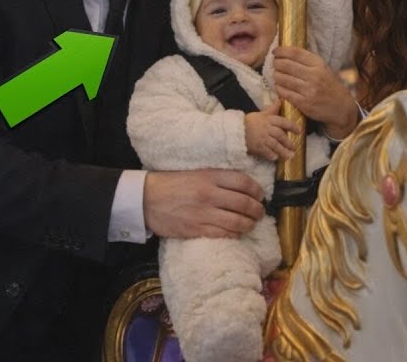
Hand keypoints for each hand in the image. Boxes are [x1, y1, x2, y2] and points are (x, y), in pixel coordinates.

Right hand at [142, 169, 263, 238]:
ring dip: (249, 224)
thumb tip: (242, 185)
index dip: (257, 190)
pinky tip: (237, 233)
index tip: (261, 195)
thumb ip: (217, 177)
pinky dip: (234, 234)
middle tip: (260, 212)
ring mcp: (203, 213)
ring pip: (237, 222)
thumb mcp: (196, 172)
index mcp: (210, 176)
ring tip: (251, 224)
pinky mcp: (196, 229)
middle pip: (244, 203)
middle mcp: (209, 194)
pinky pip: (223, 234)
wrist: (145, 199)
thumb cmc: (171, 184)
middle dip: (258, 210)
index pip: (244, 182)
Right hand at [245, 103, 300, 160]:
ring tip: (290, 156)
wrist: (236, 130)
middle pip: (280, 135)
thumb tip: (280, 100)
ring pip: (275, 145)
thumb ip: (273, 109)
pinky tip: (276, 158)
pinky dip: (271, 155)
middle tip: (294, 147)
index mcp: (269, 120)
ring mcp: (262, 138)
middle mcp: (267, 129)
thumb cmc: (250, 121)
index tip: (299, 131)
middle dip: (288, 142)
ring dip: (283, 151)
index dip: (292, 126)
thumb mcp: (262, 113)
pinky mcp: (257, 147)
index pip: (283, 122)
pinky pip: (266, 152)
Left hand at [273, 46, 358, 138]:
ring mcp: (309, 90)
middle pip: (286, 65)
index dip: (282, 51)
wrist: (341, 107)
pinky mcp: (304, 103)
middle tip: (274, 64)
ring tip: (276, 75)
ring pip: (283, 78)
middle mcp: (314, 75)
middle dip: (276, 63)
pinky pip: (284, 92)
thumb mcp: (323, 69)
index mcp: (319, 64)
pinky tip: (279, 86)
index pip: (295, 53)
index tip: (275, 52)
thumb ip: (307, 61)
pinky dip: (279, 88)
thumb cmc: (329, 86)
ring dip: (276, 76)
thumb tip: (285, 53)